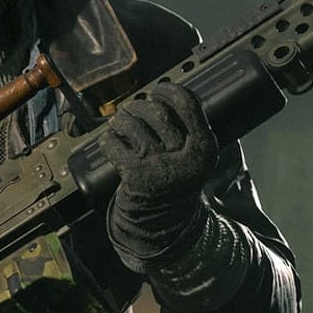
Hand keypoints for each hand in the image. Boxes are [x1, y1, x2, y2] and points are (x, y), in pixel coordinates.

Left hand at [97, 83, 218, 264]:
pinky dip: (108, 139)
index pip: (188, 104)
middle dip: (140, 105)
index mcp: (204, 148)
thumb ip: (186, 127)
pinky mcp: (136, 176)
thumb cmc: (176, 178)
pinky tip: (110, 139)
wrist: (165, 222)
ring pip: (133, 126)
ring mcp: (160, 167)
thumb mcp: (194, 155)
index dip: (169, 90)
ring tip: (118, 122)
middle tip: (132, 108)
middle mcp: (185, 158)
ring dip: (121, 120)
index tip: (158, 90)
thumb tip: (160, 94)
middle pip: (158, 113)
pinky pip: (114, 145)